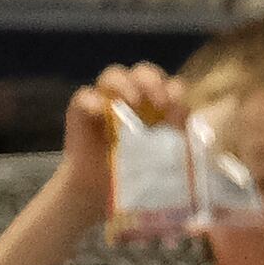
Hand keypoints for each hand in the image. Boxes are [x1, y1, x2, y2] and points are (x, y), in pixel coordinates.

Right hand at [57, 63, 187, 202]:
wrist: (102, 192)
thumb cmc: (138, 174)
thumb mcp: (162, 157)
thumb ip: (174, 134)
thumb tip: (182, 111)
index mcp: (158, 106)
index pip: (169, 84)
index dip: (173, 89)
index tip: (176, 104)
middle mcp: (133, 97)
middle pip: (143, 72)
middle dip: (152, 81)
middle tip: (158, 102)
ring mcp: (105, 100)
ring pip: (113, 75)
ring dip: (125, 84)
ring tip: (133, 103)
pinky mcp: (81, 111)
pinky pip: (83, 96)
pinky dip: (92, 101)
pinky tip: (100, 111)